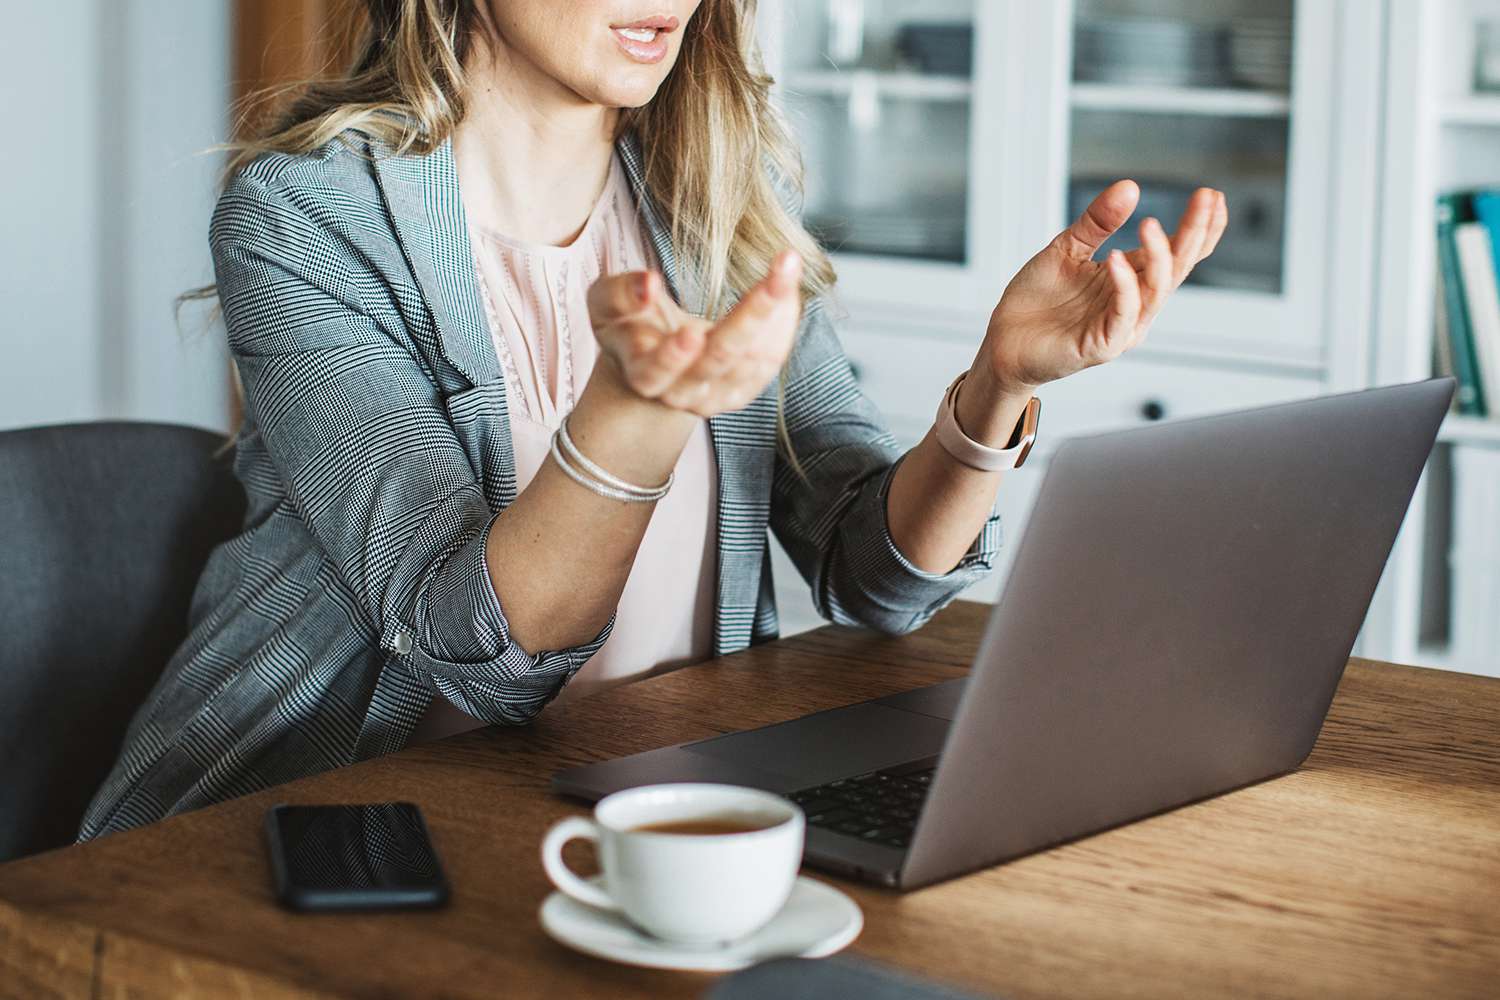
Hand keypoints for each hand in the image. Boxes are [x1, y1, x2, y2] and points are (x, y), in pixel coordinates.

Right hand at [586, 251, 804, 417]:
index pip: (656, 370)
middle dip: (751, 315)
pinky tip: (787, 288)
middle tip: (780, 272)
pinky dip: (783, 324)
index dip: (672, 356)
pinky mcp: (743, 391)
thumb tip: (649, 284)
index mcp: (643, 374)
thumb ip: (620, 292)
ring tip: (787, 266)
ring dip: (776, 311)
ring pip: (753, 359)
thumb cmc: (628, 326)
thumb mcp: (605, 304)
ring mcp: (716, 396)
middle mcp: (682, 393)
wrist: (650, 366)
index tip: (690, 332)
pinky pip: (770, 360)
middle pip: (719, 359)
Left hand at [979, 181, 1227, 395]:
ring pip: (1156, 291)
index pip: (1177, 253)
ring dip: (1159, 257)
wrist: (1004, 341)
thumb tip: (1129, 187)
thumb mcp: (1066, 249)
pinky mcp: (1102, 346)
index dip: (1199, 228)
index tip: (1212, 195)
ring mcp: (1122, 326)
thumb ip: (1097, 222)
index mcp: (1131, 279)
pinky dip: (1124, 287)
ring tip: (1151, 224)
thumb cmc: (1038, 301)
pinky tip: (1118, 260)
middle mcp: (1134, 303)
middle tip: (1205, 199)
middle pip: (1176, 268)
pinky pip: (1122, 315)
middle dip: (1194, 233)